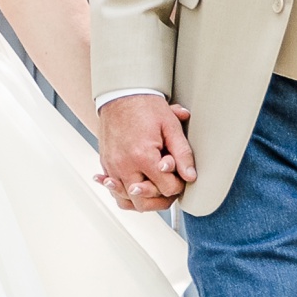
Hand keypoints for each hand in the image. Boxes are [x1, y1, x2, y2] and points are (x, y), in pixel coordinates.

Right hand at [97, 95, 196, 211]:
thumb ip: (182, 153)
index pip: (165, 187)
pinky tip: (134, 190)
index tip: (181, 176)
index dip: (178, 185)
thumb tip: (190, 176)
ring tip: (155, 192)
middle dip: (161, 200)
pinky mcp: (105, 164)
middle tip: (171, 189)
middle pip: (144, 202)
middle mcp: (124, 165)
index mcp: (142, 156)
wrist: (120, 94)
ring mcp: (112, 166)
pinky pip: (114, 190)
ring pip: (126, 201)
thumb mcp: (170, 126)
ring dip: (143, 201)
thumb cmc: (145, 106)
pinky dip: (124, 194)